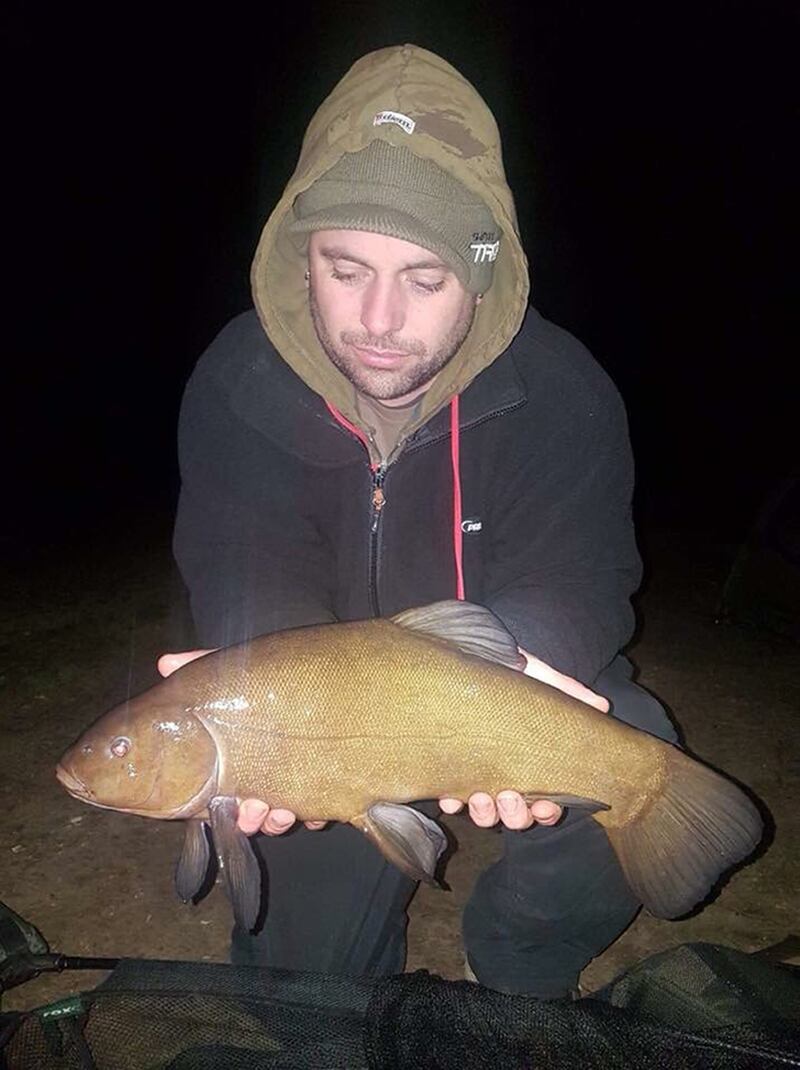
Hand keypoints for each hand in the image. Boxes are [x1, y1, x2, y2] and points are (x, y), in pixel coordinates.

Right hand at [157, 648, 325, 835]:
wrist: (327, 675)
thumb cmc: (276, 678)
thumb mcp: (238, 668)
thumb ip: (204, 664)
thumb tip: (165, 663)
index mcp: (240, 757)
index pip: (223, 793)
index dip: (222, 806)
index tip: (226, 805)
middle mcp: (265, 774)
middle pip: (251, 812)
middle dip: (250, 818)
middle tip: (254, 809)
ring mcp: (296, 781)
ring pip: (281, 817)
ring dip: (278, 821)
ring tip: (283, 812)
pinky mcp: (325, 784)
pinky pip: (320, 811)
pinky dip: (316, 815)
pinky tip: (316, 813)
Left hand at [439, 647, 608, 829]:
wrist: (474, 659)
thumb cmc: (510, 675)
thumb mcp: (539, 679)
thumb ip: (567, 692)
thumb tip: (602, 705)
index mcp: (533, 762)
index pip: (547, 802)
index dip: (548, 812)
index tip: (545, 805)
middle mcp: (507, 775)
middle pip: (517, 815)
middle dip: (516, 815)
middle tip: (509, 797)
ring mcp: (478, 776)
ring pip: (486, 814)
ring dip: (485, 814)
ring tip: (480, 797)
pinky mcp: (451, 770)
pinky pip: (450, 800)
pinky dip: (451, 803)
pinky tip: (450, 797)